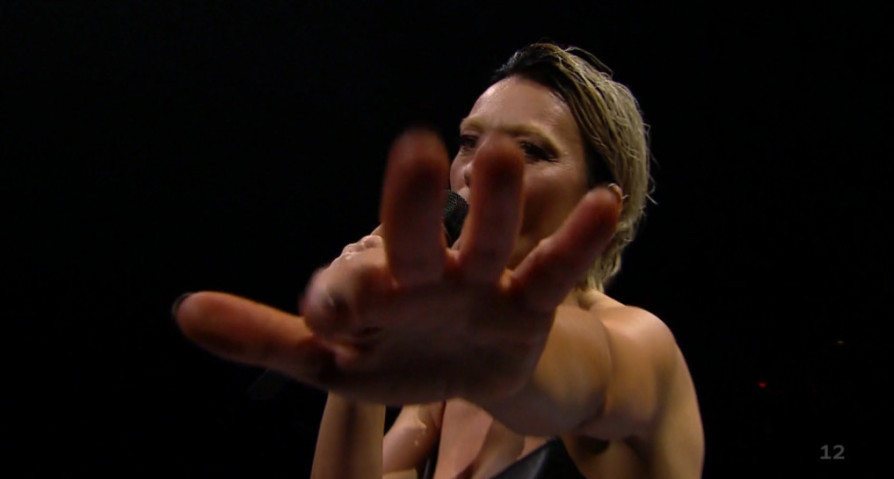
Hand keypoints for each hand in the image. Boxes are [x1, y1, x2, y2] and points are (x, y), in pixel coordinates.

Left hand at [174, 129, 619, 404]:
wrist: (460, 372)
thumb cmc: (387, 358)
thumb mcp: (325, 362)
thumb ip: (262, 338)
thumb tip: (182, 310)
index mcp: (369, 296)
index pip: (349, 287)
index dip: (340, 293)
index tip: (331, 306)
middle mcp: (422, 279)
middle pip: (415, 239)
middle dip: (412, 205)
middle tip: (413, 150)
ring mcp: (476, 286)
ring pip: (486, 242)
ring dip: (494, 204)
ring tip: (502, 157)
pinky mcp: (523, 302)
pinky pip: (551, 270)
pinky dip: (575, 240)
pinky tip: (602, 202)